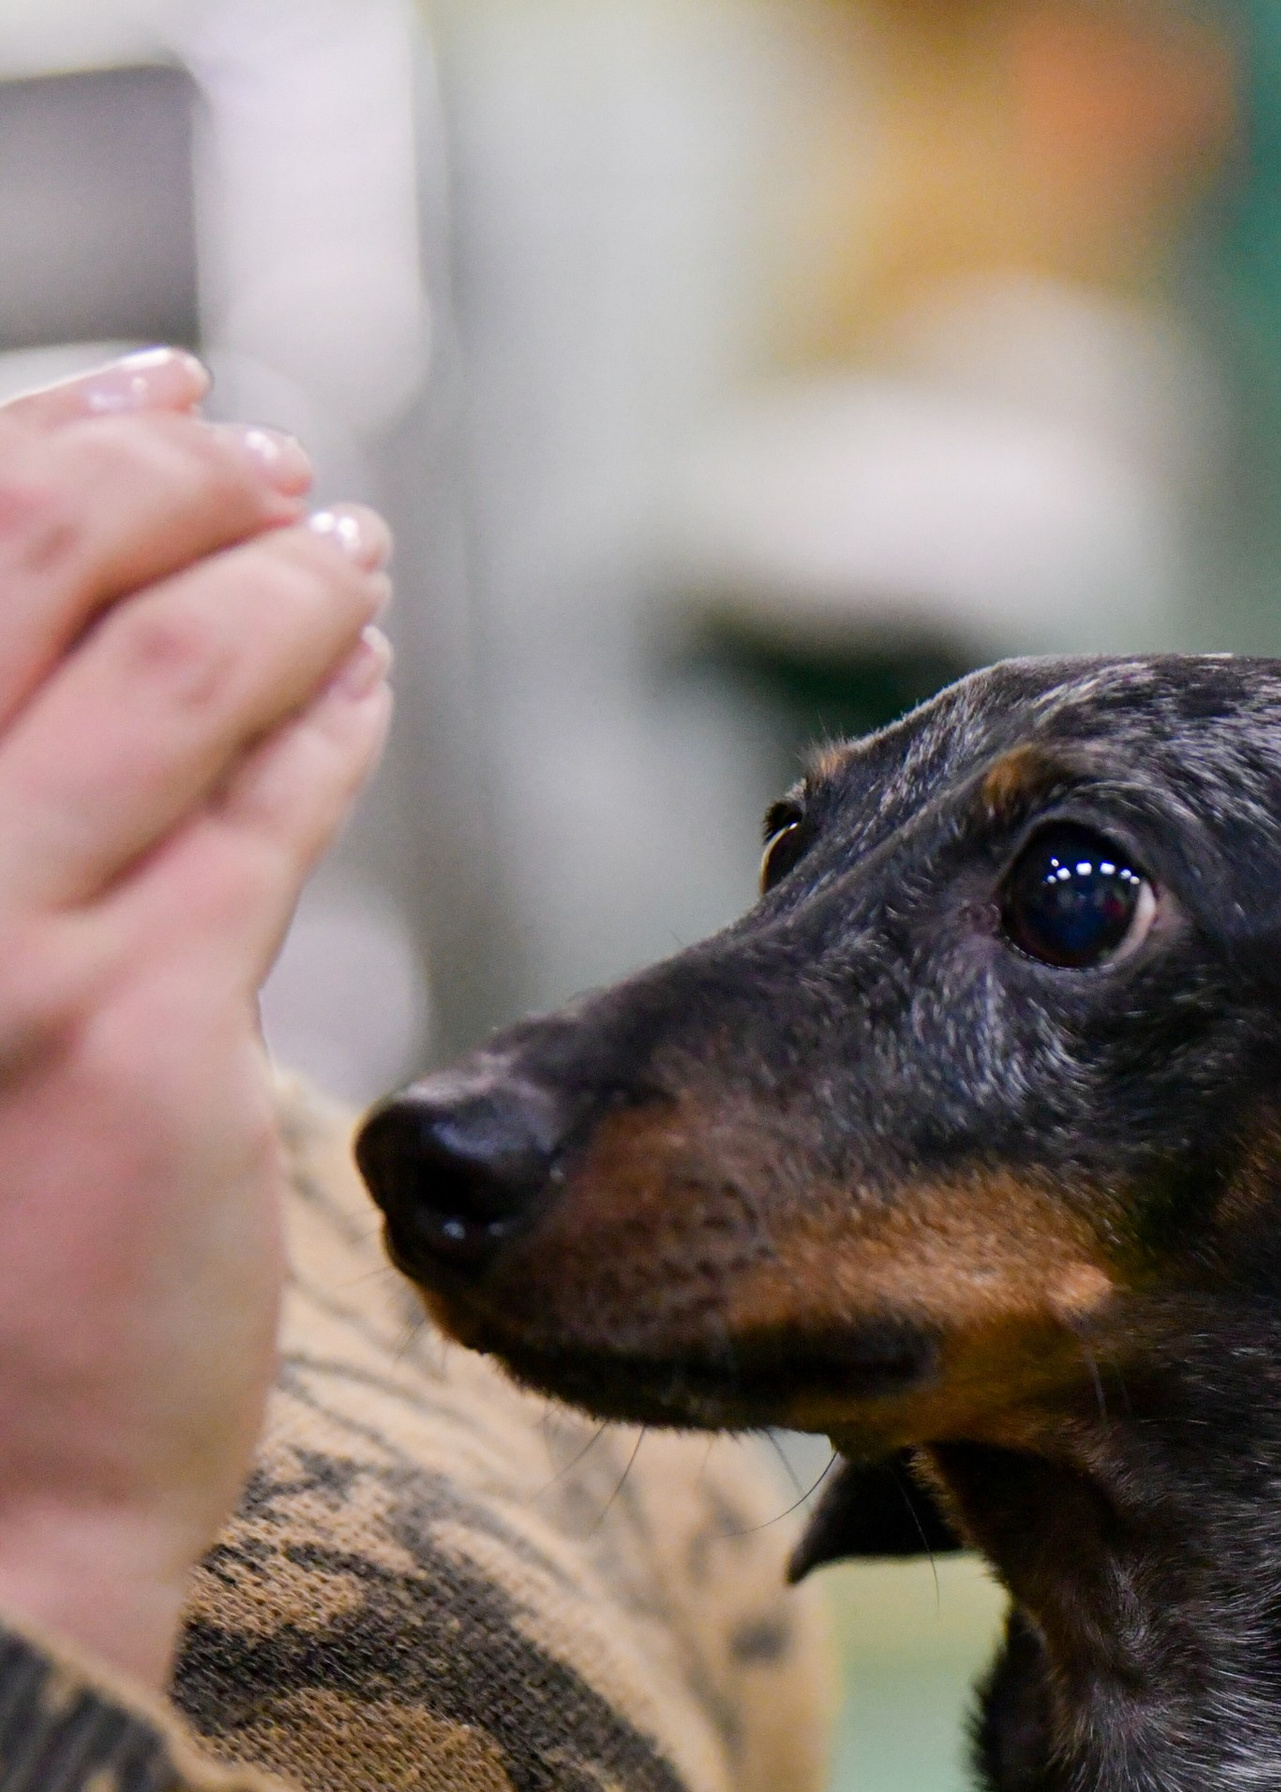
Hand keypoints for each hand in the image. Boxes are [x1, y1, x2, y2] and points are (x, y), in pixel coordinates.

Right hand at [0, 349, 393, 1694]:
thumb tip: (83, 664)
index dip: (44, 429)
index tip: (152, 391)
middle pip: (30, 552)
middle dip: (174, 471)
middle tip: (270, 460)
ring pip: (166, 664)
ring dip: (276, 577)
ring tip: (340, 551)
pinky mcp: (138, 1031)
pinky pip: (265, 815)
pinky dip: (328, 718)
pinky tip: (367, 680)